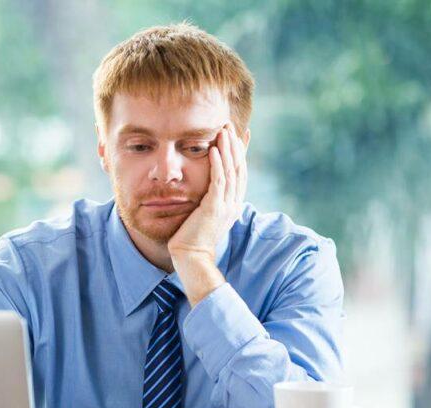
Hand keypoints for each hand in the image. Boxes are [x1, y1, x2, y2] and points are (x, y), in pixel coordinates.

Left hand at [167, 123, 247, 305]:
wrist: (190, 258)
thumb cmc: (191, 239)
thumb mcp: (203, 216)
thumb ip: (207, 202)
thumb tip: (204, 192)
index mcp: (231, 204)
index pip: (239, 173)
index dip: (240, 153)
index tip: (239, 135)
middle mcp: (232, 203)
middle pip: (238, 168)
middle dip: (235, 145)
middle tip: (231, 125)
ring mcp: (225, 206)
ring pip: (231, 171)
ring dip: (227, 149)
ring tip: (223, 130)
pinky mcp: (214, 208)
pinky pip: (218, 182)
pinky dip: (218, 164)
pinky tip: (214, 149)